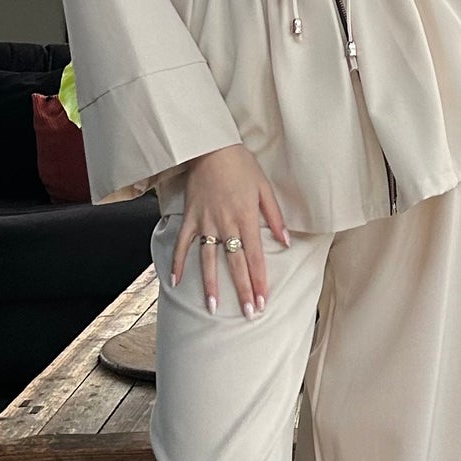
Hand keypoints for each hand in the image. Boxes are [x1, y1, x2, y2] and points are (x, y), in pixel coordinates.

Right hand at [171, 143, 290, 315]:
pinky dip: (176, 262)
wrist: (210, 147)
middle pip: (235, 264)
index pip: (255, 257)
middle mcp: (226, 224)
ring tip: (214, 307)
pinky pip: (181, 244)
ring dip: (210, 285)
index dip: (259, 281)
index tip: (263, 301)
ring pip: (208, 260)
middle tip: (248, 314)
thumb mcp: (264, 187)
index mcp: (246, 218)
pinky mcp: (189, 218)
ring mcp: (205, 223)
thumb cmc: (241, 165)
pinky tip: (174, 282)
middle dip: (243, 290)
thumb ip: (274, 217)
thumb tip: (286, 242)